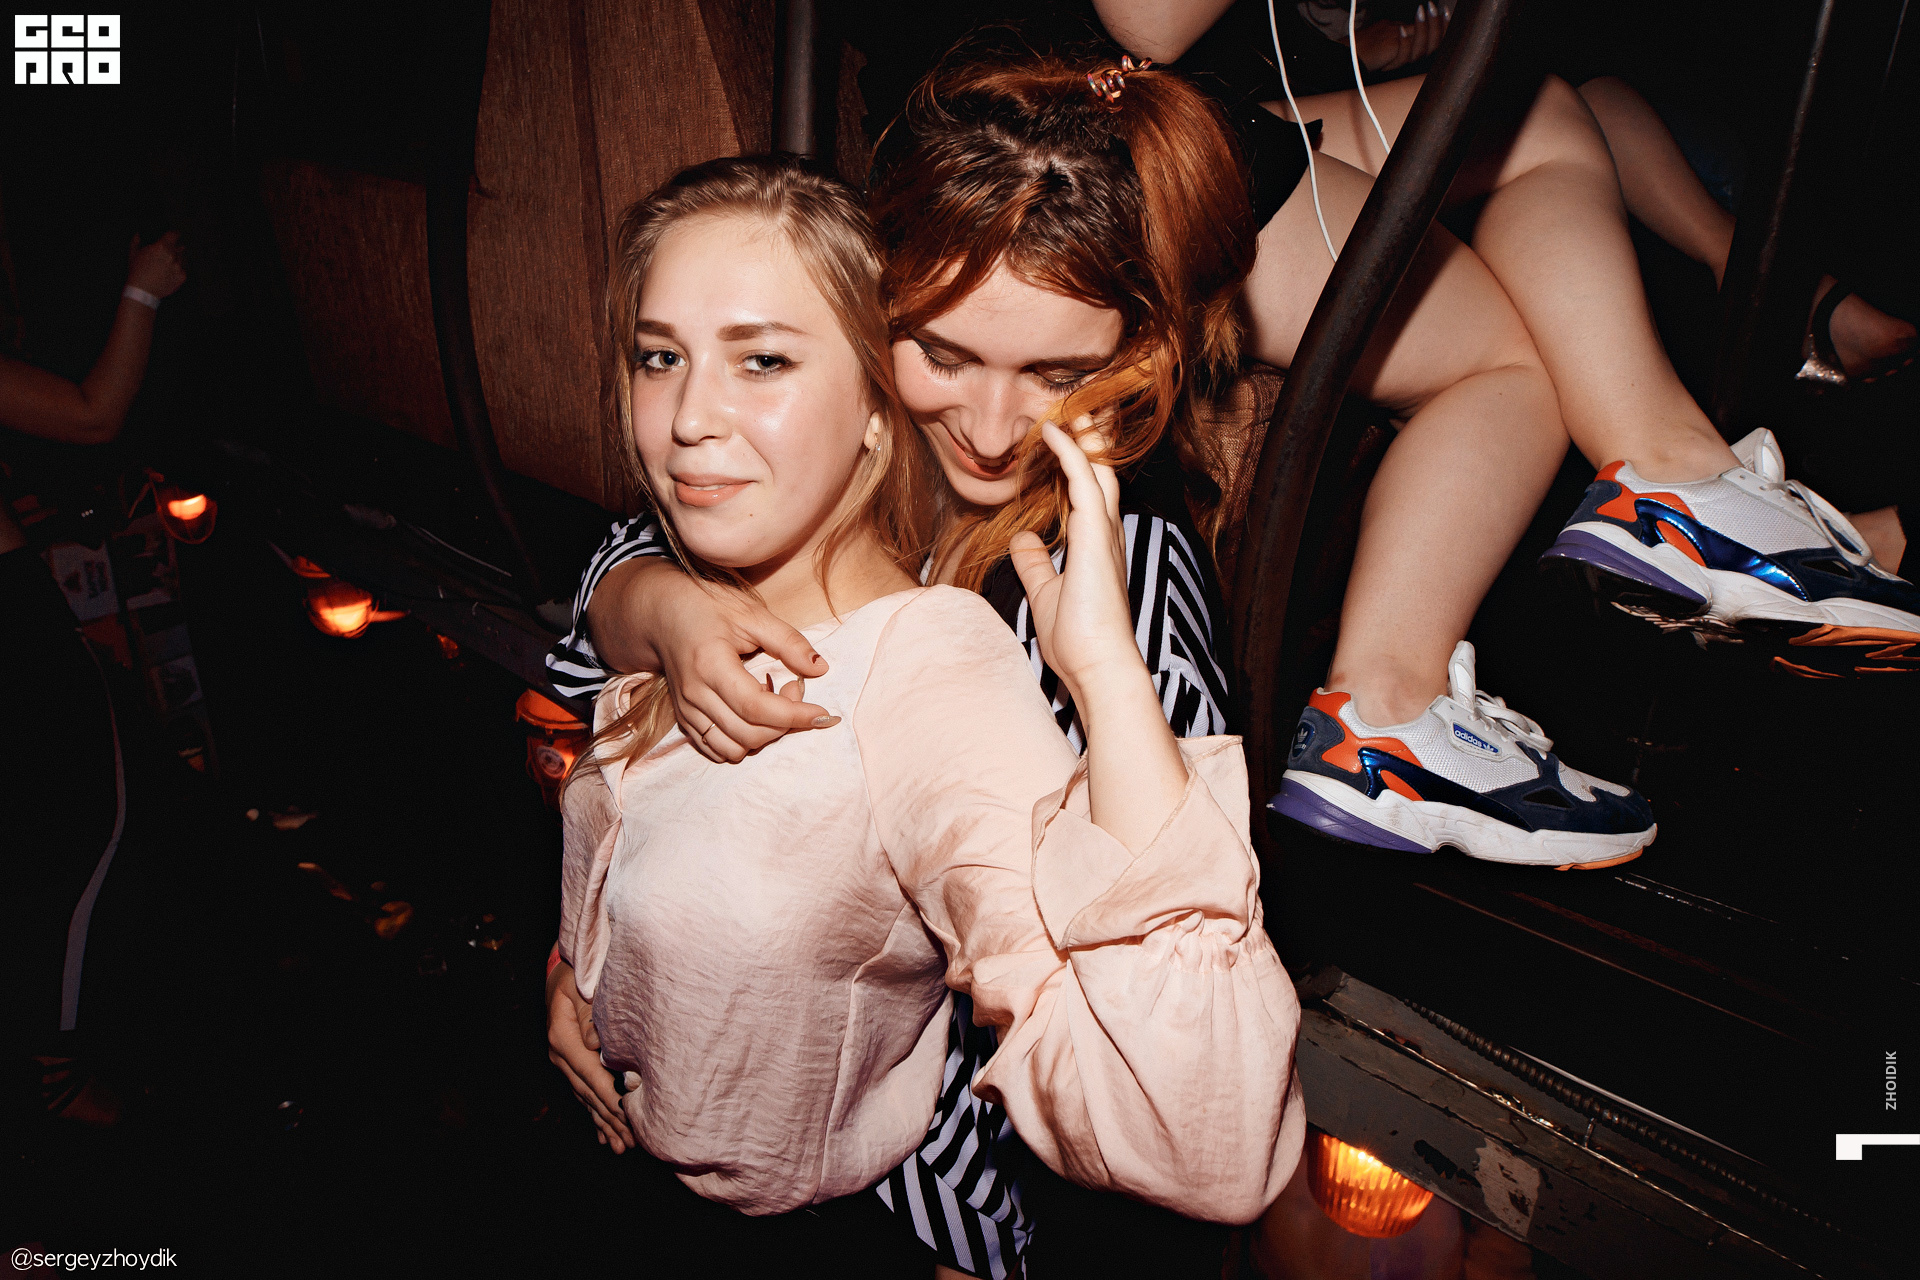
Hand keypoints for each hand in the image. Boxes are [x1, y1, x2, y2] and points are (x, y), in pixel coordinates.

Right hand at [126, 231, 186, 298]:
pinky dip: (180, 268)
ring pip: (184, 257)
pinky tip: (172, 271)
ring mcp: (179, 266)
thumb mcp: (133, 254)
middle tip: (169, 252)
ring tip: (169, 263)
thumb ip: (136, 241)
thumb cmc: (137, 272)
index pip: (174, 234)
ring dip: (179, 258)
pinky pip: (185, 269)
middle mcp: (173, 255)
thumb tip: (138, 234)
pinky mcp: (183, 277)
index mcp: (162, 247)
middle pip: (180, 246)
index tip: (174, 235)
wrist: (143, 291)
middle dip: (175, 248)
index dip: (174, 234)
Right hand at [546, 959, 635, 1151]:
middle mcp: (559, 1054)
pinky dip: (595, 1114)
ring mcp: (561, 1061)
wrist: (563, 970)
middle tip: (632, 1143)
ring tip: (622, 1147)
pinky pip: (582, 1093)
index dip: (610, 1096)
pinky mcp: (568, 1063)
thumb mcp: (583, 983)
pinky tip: (604, 1135)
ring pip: (585, 1097)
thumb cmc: (580, 973)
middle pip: (588, 1092)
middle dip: (611, 1118)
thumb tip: (594, 1043)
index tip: (628, 1116)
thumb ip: (590, 1012)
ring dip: (605, 1123)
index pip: (590, 1073)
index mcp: (562, 1036)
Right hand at [640, 567, 837, 762]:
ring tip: (773, 703)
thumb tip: (820, 668)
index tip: (822, 713)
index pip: (756, 707)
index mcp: (710, 665)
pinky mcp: (684, 720)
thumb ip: (788, 641)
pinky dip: (743, 741)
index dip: (794, 715)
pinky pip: (717, 749)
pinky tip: (753, 715)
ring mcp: (686, 711)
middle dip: (784, 723)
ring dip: (764, 735)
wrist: (663, 615)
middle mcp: (694, 695)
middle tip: (796, 690)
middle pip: (748, 734)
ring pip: (733, 748)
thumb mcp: (751, 614)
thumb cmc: (708, 608)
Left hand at [1008, 416, 1143, 707]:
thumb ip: (1035, 565)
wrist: (1096, 667)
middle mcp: (1105, 535)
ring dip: (1084, 434)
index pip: (1090, 493)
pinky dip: (1069, 451)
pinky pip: (1084, 480)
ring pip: (1098, 468)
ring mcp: (1104, 533)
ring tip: (1071, 402)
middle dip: (1092, 439)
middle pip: (1102, 472)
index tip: (1064, 436)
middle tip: (1080, 406)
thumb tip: (1021, 540)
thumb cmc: (1075, 641)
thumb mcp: (1045, 594)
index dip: (1079, 461)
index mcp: (1096, 548)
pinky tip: (1052, 431)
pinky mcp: (1096, 536)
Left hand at [1355, 3, 1449, 72]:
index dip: (1444, 26)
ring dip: (1422, 29)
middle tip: (1433, 8)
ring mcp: (1401, 58)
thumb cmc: (1372, 44)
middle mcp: (1411, 55)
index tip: (1445, 10)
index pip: (1436, 39)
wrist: (1352, 56)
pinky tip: (1401, 28)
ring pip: (1419, 49)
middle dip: (1436, 25)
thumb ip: (1410, 28)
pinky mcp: (1390, 60)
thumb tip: (1424, 12)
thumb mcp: (1394, 31)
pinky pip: (1402, 54)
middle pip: (1432, 45)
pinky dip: (1404, 41)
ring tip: (1421, 11)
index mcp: (1414, 47)